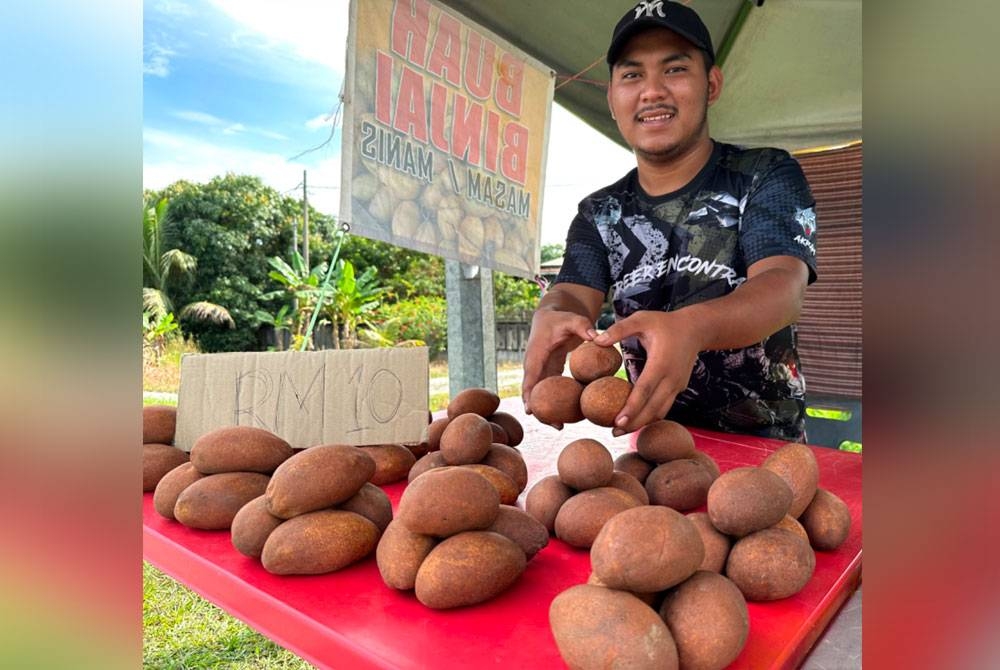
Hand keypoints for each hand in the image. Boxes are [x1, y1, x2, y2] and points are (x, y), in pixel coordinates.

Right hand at [521, 308, 595, 427]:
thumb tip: (597, 337)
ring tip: (561, 426)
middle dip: (540, 410)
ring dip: (548, 409)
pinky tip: (568, 414)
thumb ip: (583, 326)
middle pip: (533, 392)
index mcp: (536, 354)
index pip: (529, 377)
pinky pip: (550, 390)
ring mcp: (541, 370)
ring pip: (540, 394)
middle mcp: (535, 365)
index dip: (528, 395)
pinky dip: (556, 401)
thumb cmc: (561, 316)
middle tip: (556, 425)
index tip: (531, 411)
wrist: (552, 314)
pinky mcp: (549, 372)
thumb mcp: (572, 318)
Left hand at [592, 310, 702, 435]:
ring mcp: (677, 385)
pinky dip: (651, 416)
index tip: (617, 422)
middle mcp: (671, 378)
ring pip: (660, 411)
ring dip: (643, 423)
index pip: (644, 391)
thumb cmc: (664, 323)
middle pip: (652, 408)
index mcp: (660, 363)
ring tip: (622, 431)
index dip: (631, 408)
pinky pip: (664, 406)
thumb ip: (619, 329)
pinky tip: (636, 420)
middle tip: (614, 433)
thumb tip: (596, 340)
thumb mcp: (641, 319)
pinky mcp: (679, 388)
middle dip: (634, 423)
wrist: (695, 329)